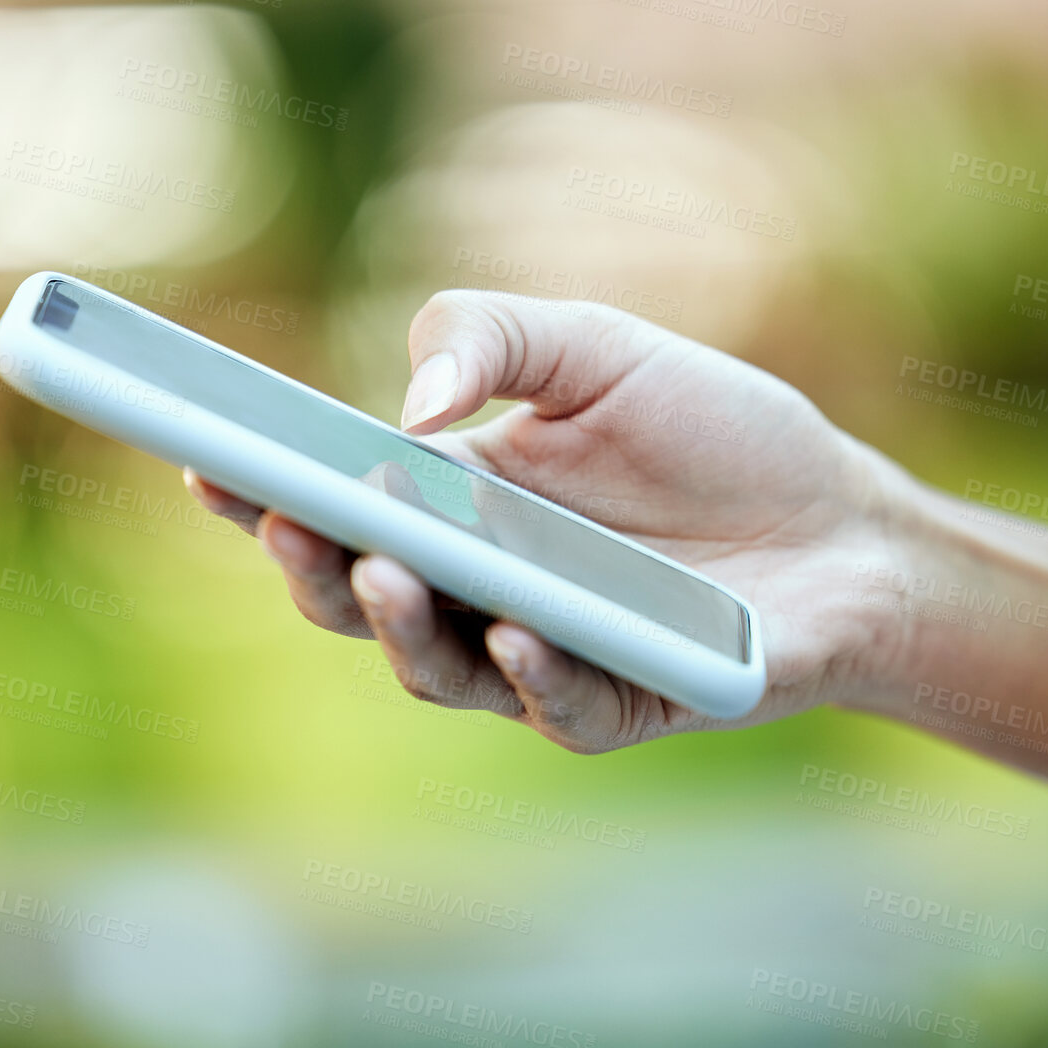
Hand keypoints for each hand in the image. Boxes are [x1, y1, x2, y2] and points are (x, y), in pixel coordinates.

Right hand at [186, 289, 918, 752]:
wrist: (846, 519)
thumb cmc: (717, 432)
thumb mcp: (601, 348)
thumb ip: (496, 338)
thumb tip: (407, 405)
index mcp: (456, 501)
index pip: (334, 499)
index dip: (261, 486)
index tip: (201, 452)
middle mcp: (479, 587)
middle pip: (356, 598)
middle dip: (306, 564)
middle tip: (285, 518)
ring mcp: (539, 656)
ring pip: (434, 668)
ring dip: (397, 626)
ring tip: (381, 569)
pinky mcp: (617, 703)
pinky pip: (554, 709)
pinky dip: (529, 675)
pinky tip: (518, 636)